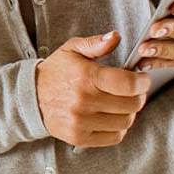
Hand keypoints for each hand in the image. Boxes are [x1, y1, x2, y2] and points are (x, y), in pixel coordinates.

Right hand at [34, 31, 149, 147]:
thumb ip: (96, 43)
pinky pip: (114, 137)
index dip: (142, 82)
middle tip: (132, 91)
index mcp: (85, 76)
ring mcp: (81, 121)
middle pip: (132, 105)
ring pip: (125, 122)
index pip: (128, 84)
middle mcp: (83, 101)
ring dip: (128, 113)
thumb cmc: (56, 72)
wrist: (30, 96)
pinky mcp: (79, 137)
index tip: (142, 80)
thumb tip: (115, 37)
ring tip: (121, 104)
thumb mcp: (72, 50)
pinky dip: (118, 128)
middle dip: (137, 96)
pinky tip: (110, 117)